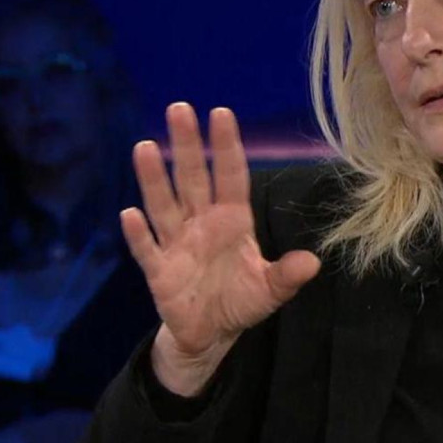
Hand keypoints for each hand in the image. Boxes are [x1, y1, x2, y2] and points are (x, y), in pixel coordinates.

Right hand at [122, 103, 320, 394]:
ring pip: (164, 205)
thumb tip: (312, 262)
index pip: (230, 176)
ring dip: (154, 178)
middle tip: (178, 108)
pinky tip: (130, 214)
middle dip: (187, 146)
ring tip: (145, 147)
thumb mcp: (270, 290)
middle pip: (192, 179)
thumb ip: (286, 276)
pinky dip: (138, 234)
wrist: (210, 334)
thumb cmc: (240, 300)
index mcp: (232, 220)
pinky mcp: (159, 270)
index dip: (226, 146)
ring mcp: (177, 244)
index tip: (221, 112)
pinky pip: (147, 249)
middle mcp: (202, 223)